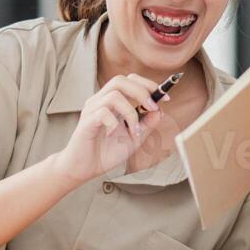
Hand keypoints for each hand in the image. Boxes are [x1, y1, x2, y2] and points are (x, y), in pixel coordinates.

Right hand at [52, 74, 166, 185]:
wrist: (84, 169)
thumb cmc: (106, 152)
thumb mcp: (134, 138)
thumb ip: (147, 124)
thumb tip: (160, 110)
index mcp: (112, 101)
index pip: (129, 80)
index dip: (148, 85)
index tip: (165, 97)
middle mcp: (100, 101)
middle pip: (120, 80)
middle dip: (141, 91)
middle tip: (153, 108)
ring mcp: (92, 110)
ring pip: (113, 95)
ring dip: (130, 112)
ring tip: (135, 131)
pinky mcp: (86, 122)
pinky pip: (102, 112)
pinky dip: (115, 122)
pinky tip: (114, 134)